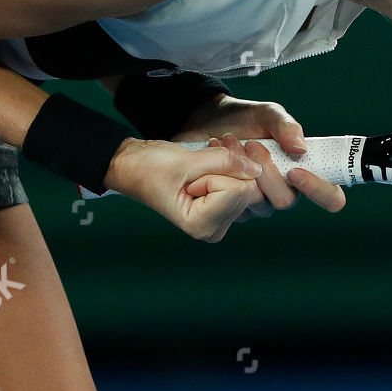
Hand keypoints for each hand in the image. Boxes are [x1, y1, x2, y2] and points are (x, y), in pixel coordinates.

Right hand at [103, 137, 265, 242]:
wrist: (134, 166)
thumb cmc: (150, 168)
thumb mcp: (185, 162)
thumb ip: (224, 162)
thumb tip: (257, 168)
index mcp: (200, 225)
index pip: (237, 189)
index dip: (215, 172)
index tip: (190, 176)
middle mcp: (213, 229)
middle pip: (248, 190)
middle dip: (228, 168)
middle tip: (200, 162)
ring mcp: (219, 220)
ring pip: (248, 184)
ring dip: (230, 164)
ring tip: (202, 161)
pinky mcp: (223, 208)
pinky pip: (243, 183)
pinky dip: (230, 167)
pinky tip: (209, 163)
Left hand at [177, 95, 345, 220]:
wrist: (208, 122)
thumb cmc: (245, 119)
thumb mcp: (266, 114)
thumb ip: (285, 126)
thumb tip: (301, 149)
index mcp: (305, 171)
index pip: (330, 196)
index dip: (320, 190)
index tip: (296, 171)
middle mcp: (285, 191)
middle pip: (286, 201)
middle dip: (267, 172)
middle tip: (251, 143)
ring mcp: (259, 203)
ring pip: (258, 204)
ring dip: (242, 171)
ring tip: (229, 141)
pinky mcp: (233, 207)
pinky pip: (233, 204)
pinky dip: (223, 177)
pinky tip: (215, 154)